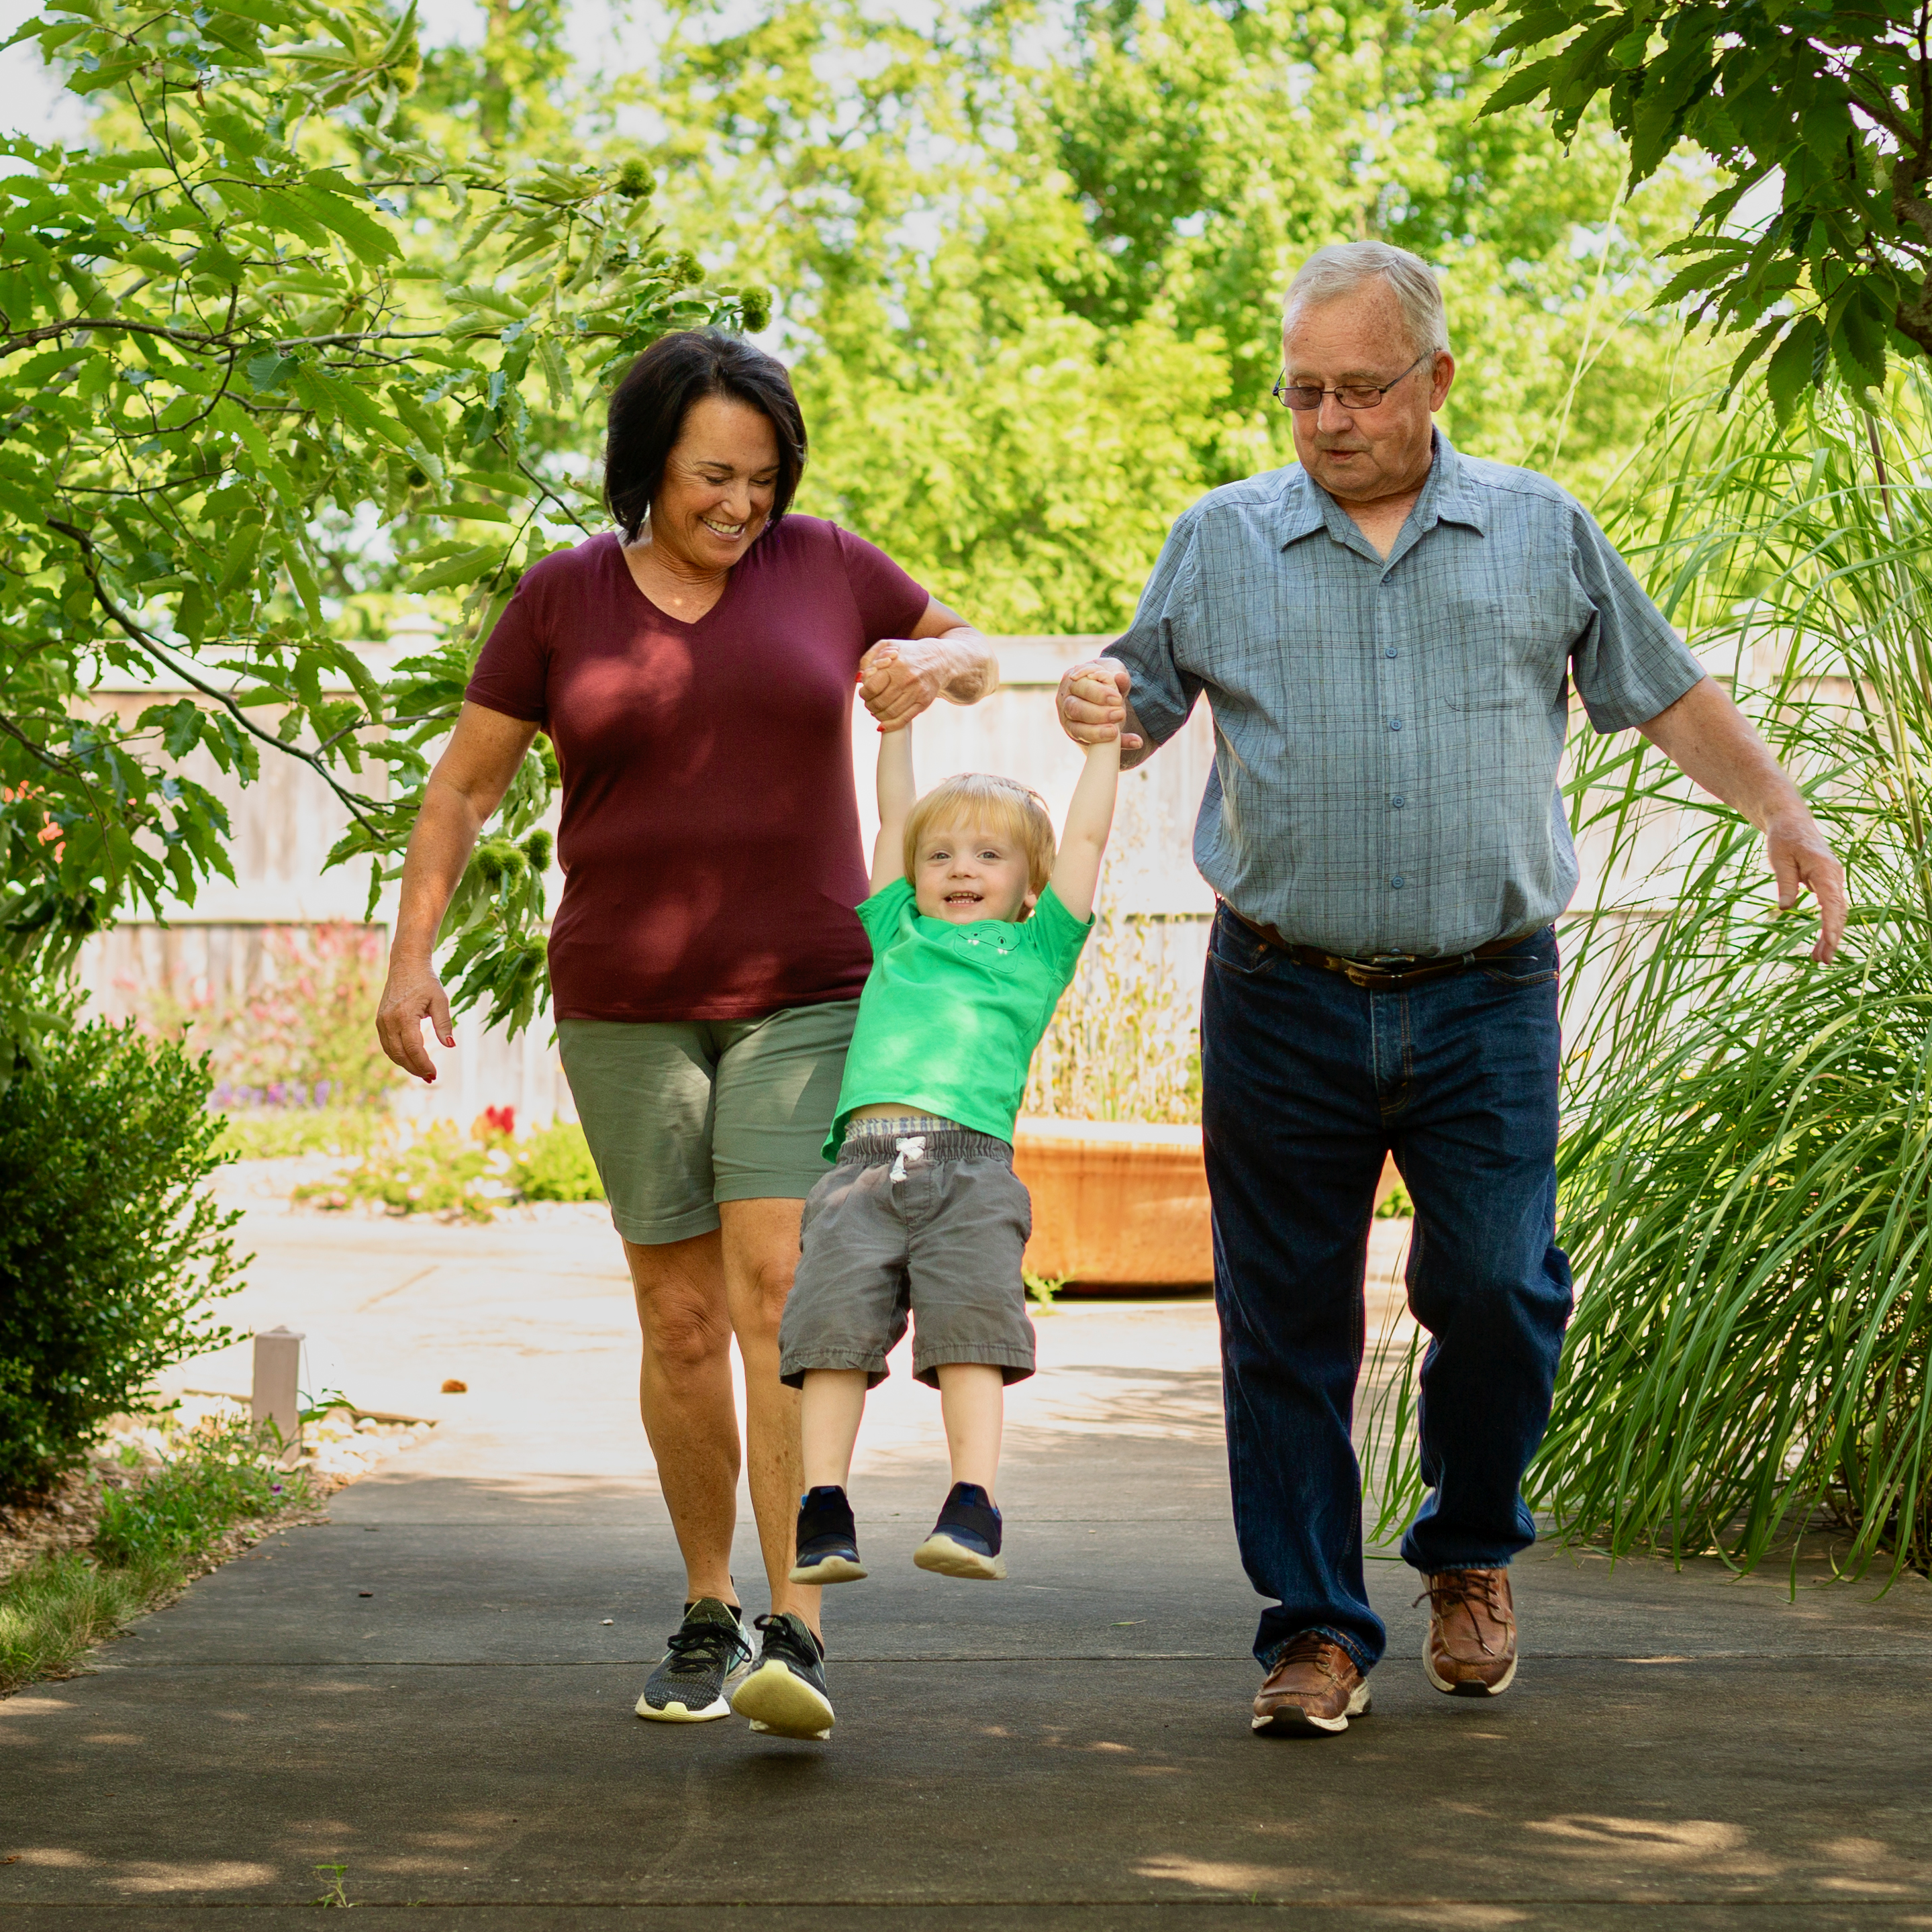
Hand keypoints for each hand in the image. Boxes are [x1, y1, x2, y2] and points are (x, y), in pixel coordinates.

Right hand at [375, 958, 453, 1082]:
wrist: (406, 964)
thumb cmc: (426, 981)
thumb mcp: (440, 1000)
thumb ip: (444, 1023)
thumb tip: (450, 1045)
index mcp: (405, 1015)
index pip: (414, 1048)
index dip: (424, 1064)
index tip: (435, 1074)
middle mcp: (389, 1020)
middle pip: (400, 1054)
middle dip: (415, 1068)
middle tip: (430, 1077)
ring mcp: (382, 1021)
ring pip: (391, 1052)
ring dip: (406, 1064)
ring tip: (422, 1072)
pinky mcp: (380, 1021)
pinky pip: (387, 1044)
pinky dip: (398, 1055)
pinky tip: (410, 1059)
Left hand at [860, 638, 947, 729]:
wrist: (940, 660)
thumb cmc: (908, 653)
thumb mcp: (887, 646)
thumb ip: (869, 658)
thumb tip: (859, 678)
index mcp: (896, 665)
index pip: (872, 688)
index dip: (864, 693)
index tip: (864, 692)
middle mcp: (907, 680)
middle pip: (879, 703)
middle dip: (869, 705)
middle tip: (869, 703)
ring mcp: (917, 693)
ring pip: (890, 713)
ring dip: (878, 715)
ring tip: (876, 711)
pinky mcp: (924, 703)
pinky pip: (904, 720)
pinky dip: (890, 725)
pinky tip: (883, 724)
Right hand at [1057, 658, 1141, 748]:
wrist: (1101, 697)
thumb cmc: (1104, 680)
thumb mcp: (1111, 670)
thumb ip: (1116, 673)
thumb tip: (1120, 677)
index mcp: (1072, 682)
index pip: (1079, 686)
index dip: (1098, 693)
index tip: (1117, 699)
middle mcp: (1066, 702)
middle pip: (1074, 709)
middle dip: (1098, 713)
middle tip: (1119, 714)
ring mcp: (1070, 722)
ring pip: (1077, 730)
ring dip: (1097, 732)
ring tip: (1115, 731)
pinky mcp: (1081, 737)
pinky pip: (1094, 745)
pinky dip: (1115, 745)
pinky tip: (1134, 742)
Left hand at [1764, 806, 1847, 962]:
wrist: (1792, 822)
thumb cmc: (1784, 838)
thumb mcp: (1779, 859)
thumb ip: (1785, 883)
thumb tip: (1786, 908)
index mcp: (1824, 869)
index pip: (1831, 901)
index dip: (1831, 924)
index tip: (1829, 942)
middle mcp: (1834, 875)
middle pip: (1838, 911)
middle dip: (1832, 937)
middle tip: (1823, 961)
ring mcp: (1833, 880)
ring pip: (1836, 912)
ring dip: (1830, 935)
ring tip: (1819, 959)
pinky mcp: (1827, 883)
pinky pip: (1831, 907)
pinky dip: (1827, 925)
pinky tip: (1820, 943)